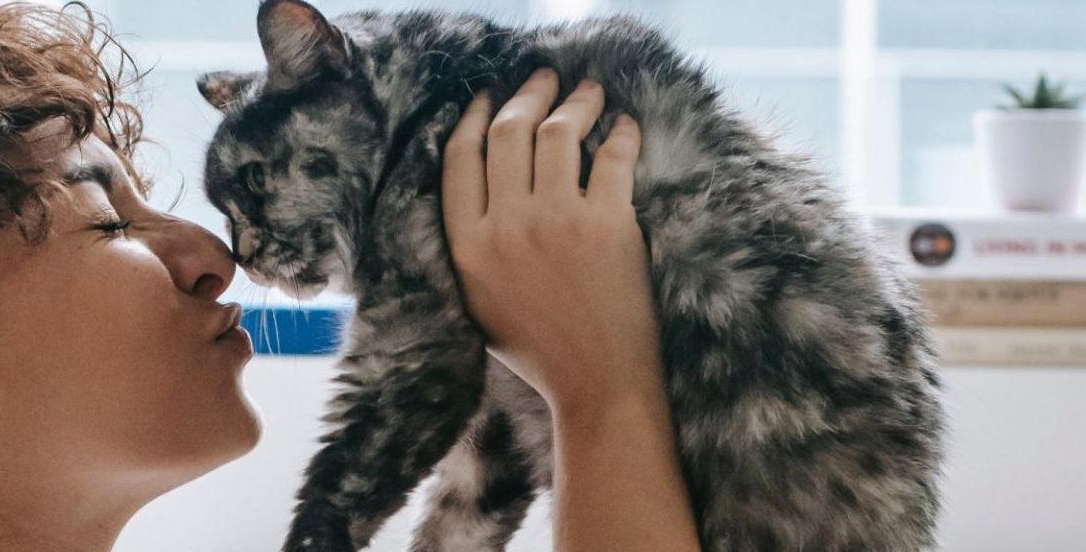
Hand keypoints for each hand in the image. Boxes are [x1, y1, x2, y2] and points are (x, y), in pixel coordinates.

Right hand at [441, 68, 659, 411]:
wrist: (597, 385)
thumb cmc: (540, 349)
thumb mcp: (478, 299)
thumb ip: (471, 243)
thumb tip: (479, 183)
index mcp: (467, 245)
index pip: (460, 157)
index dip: (473, 116)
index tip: (487, 97)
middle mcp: (506, 226)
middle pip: (508, 131)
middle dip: (527, 94)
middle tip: (544, 79)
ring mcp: (557, 222)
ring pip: (558, 132)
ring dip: (575, 101)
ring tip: (587, 91)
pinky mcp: (609, 225)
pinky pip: (613, 156)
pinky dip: (621, 132)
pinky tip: (624, 125)